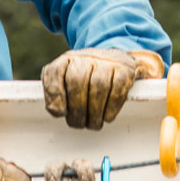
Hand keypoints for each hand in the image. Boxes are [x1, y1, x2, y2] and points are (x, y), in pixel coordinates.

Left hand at [41, 48, 164, 129]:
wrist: (117, 60)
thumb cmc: (88, 77)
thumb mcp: (67, 80)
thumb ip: (55, 93)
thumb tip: (55, 110)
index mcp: (67, 60)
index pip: (55, 73)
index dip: (55, 95)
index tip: (59, 113)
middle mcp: (86, 57)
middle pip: (77, 82)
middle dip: (77, 109)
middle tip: (78, 123)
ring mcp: (106, 61)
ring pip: (98, 86)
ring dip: (94, 112)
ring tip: (93, 123)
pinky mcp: (125, 69)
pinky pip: (117, 90)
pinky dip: (111, 108)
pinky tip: (106, 117)